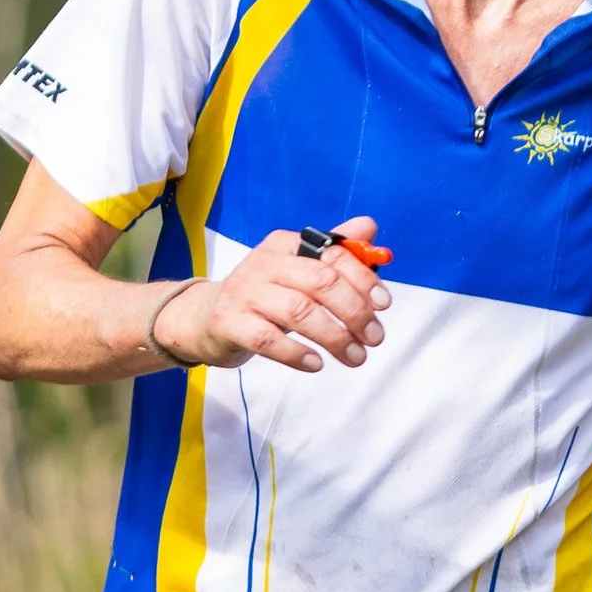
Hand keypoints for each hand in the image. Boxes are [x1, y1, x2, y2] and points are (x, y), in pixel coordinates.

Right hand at [153, 220, 391, 375]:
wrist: (207, 318)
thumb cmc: (264, 295)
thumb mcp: (298, 270)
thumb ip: (334, 252)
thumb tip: (369, 227)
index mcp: (285, 246)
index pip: (331, 256)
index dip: (362, 279)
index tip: (383, 305)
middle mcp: (264, 263)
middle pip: (318, 282)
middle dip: (353, 311)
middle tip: (374, 338)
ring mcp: (244, 293)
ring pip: (297, 311)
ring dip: (333, 337)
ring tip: (355, 356)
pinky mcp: (229, 323)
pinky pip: (267, 339)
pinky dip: (295, 354)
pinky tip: (316, 364)